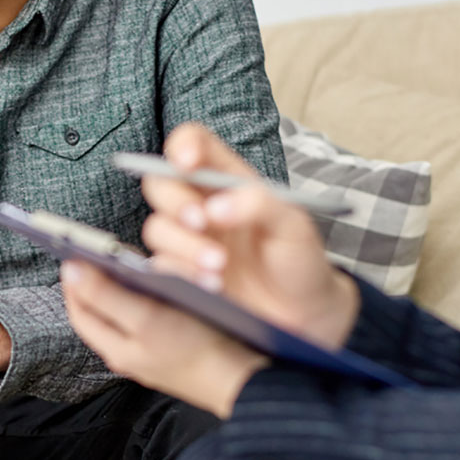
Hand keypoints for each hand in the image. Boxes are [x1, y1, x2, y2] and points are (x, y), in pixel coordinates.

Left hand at [61, 260, 266, 417]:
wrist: (244, 379)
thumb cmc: (198, 352)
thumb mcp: (146, 319)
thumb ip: (105, 296)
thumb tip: (70, 271)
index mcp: (115, 349)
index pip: (80, 309)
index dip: (75, 279)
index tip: (75, 249)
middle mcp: (130, 352)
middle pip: (101, 309)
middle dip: (97, 279)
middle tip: (101, 251)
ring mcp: (152, 350)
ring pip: (127, 309)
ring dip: (124, 284)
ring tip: (129, 262)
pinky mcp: (175, 344)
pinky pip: (151, 313)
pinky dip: (149, 295)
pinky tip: (161, 281)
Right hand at [141, 123, 360, 350]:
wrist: (303, 314)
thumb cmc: (299, 259)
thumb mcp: (293, 226)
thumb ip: (261, 204)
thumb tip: (216, 208)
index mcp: (228, 180)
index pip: (194, 144)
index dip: (183, 145)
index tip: (186, 163)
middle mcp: (202, 205)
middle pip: (161, 183)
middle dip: (176, 201)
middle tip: (201, 222)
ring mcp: (189, 240)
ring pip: (156, 228)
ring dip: (184, 245)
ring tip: (219, 267)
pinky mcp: (182, 273)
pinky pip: (160, 267)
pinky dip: (182, 274)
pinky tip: (212, 286)